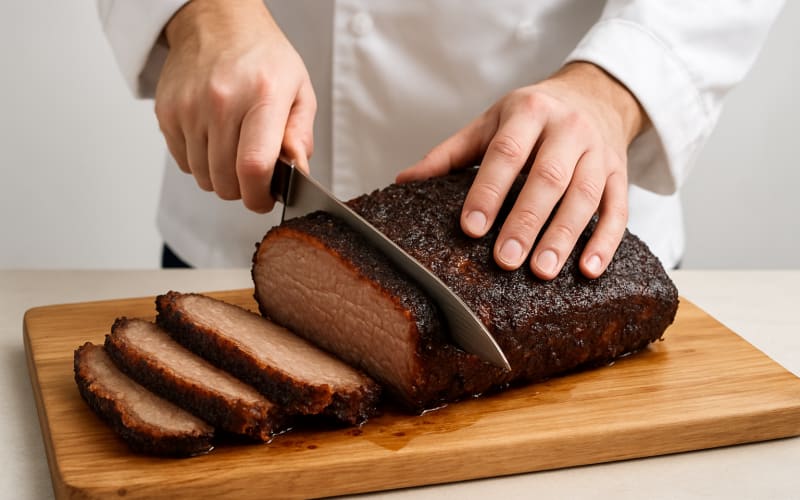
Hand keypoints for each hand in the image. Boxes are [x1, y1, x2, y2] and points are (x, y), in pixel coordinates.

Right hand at [155, 0, 315, 212]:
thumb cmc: (263, 58)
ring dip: (222, 178)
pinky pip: (184, 163)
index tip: (266, 199)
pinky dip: (201, 163)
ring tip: (234, 152)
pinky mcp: (166, 113)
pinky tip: (214, 140)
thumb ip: (300, 136)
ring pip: (204, 178)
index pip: (254, 166)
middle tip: (254, 175)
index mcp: (262, 96)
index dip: (260, 196)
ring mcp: (189, 108)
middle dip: (244, 191)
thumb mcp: (299, 90)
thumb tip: (298, 173)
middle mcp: (221, 101)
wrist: (216, 24)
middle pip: (227, 181)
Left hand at [397, 62, 646, 279]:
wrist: (594, 94)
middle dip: (527, 220)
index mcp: (528, 112)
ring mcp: (599, 152)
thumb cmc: (532, 116)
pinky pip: (618, 209)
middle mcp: (567, 128)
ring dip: (564, 236)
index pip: (506, 152)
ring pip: (585, 196)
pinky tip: (588, 270)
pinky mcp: (621, 173)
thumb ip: (449, 154)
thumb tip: (404, 181)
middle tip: (506, 259)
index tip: (471, 227)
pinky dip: (605, 241)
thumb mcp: (490, 123)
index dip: (488, 190)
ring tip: (542, 271)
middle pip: (549, 177)